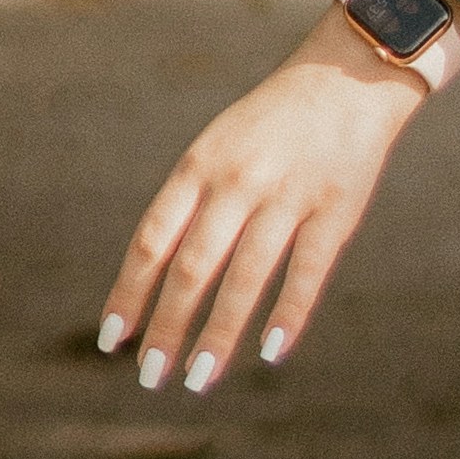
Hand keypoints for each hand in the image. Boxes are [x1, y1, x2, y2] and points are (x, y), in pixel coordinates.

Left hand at [98, 7, 459, 391]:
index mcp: (199, 166)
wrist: (346, 78)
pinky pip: (307, 272)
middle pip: (193, 268)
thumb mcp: (215, 148)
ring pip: (245, 278)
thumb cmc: (270, 125)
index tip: (113, 341)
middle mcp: (238, 182)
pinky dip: (288, 315)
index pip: (151, 240)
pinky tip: (270, 352)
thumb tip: (151, 279)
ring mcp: (288, 196)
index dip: (130, 293)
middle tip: (150, 377)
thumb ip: (187, 205)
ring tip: (199, 379)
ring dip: (219, 334)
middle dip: (168, 327)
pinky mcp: (336, 210)